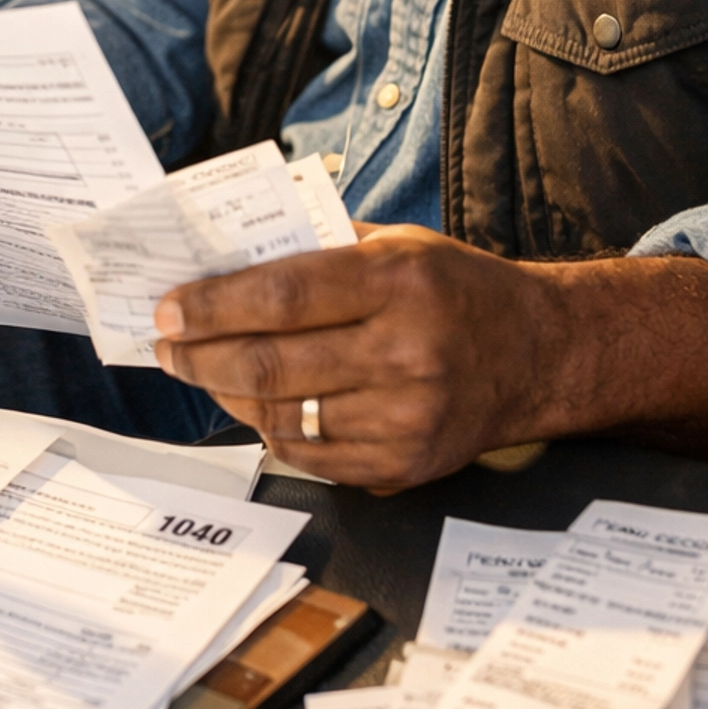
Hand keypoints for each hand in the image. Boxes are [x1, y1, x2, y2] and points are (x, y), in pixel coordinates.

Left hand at [152, 225, 561, 489]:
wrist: (539, 355)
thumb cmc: (456, 289)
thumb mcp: (399, 244)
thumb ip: (318, 248)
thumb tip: (225, 259)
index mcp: (400, 281)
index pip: (282, 296)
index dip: (213, 306)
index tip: (169, 309)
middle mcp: (405, 351)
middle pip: (270, 363)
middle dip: (200, 355)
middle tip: (168, 346)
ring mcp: (406, 416)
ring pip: (281, 415)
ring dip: (226, 394)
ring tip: (203, 371)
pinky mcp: (405, 464)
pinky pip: (310, 455)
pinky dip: (269, 430)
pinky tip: (253, 405)